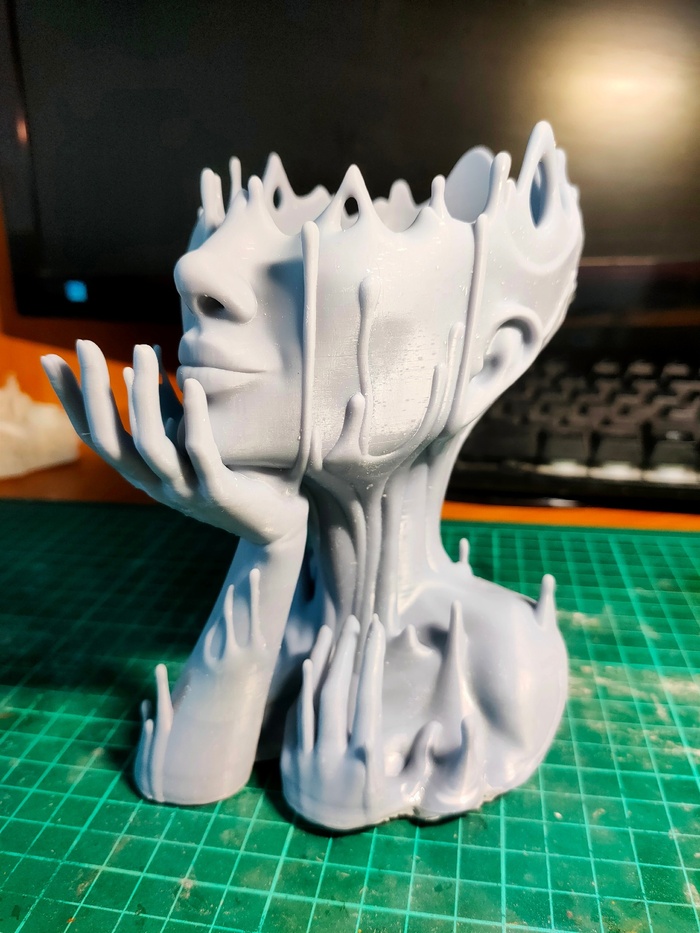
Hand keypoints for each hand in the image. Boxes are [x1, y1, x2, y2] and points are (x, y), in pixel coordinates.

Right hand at [42, 341, 306, 543]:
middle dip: (92, 392)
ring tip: (143, 348)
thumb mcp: (191, 435)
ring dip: (142, 396)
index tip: (52, 360)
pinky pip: (199, 452)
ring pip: (149, 445)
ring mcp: (185, 489)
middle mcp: (154, 483)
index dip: (71, 400)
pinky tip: (191, 383)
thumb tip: (141, 357)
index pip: (95, 434)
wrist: (278, 521)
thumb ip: (168, 406)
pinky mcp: (218, 492)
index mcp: (143, 471)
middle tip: (84, 345)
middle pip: (109, 440)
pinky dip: (192, 416)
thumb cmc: (235, 472)